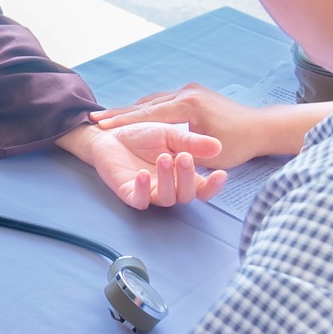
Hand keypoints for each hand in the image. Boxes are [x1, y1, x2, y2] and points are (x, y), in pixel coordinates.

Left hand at [57, 123, 225, 209]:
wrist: (111, 133)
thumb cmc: (142, 135)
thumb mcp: (170, 133)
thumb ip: (192, 142)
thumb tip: (217, 146)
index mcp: (181, 174)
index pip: (202, 187)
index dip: (213, 185)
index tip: (221, 174)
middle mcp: (168, 186)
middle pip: (186, 195)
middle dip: (187, 177)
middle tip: (184, 157)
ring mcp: (149, 192)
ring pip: (166, 198)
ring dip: (167, 179)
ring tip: (163, 158)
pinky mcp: (130, 194)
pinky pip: (139, 199)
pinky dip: (142, 189)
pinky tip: (142, 175)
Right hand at [90, 84, 284, 169]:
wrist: (262, 126)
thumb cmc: (239, 143)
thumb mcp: (213, 152)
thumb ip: (187, 148)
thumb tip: (169, 155)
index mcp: (188, 105)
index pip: (147, 113)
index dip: (123, 121)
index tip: (101, 127)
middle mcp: (186, 94)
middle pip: (145, 104)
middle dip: (120, 114)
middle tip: (95, 120)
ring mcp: (189, 92)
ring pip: (152, 101)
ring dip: (131, 111)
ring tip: (107, 119)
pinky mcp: (193, 95)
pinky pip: (162, 102)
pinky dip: (145, 110)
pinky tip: (132, 116)